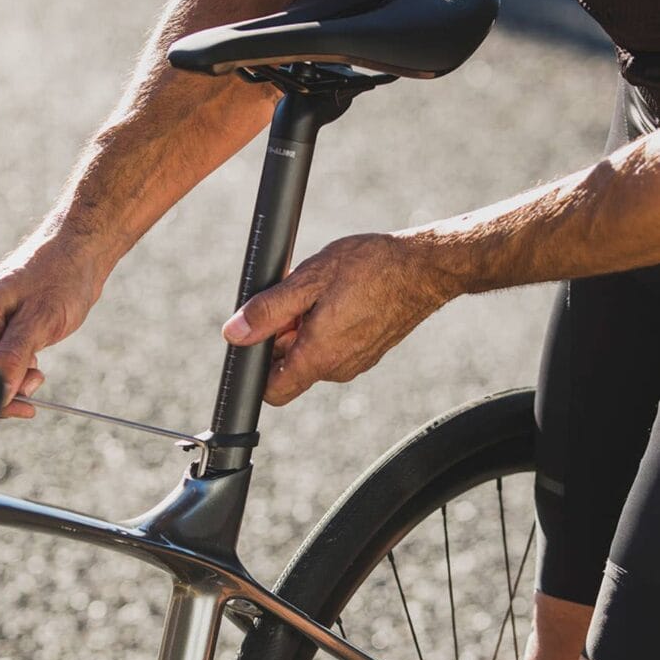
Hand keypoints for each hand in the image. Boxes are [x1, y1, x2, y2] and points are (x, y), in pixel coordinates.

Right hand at [0, 231, 107, 417]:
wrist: (81, 251)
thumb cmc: (61, 276)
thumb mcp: (39, 320)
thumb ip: (14, 357)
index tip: (24, 406)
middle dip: (7, 385)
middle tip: (38, 377)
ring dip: (17, 378)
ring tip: (39, 364)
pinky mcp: (3, 330)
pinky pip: (4, 362)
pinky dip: (21, 368)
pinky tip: (37, 356)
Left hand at [222, 233, 455, 404]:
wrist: (426, 268)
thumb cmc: (372, 267)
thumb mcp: (308, 280)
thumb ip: (268, 310)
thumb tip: (234, 333)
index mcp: (318, 357)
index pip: (271, 392)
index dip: (257, 366)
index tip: (259, 334)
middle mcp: (337, 369)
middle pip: (290, 368)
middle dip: (282, 336)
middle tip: (295, 297)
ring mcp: (355, 363)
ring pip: (311, 354)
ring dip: (304, 328)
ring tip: (320, 292)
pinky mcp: (367, 352)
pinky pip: (333, 347)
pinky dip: (325, 326)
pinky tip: (337, 296)